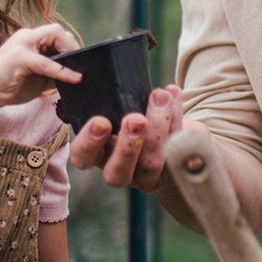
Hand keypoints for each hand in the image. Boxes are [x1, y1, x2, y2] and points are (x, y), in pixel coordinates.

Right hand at [0, 24, 82, 112]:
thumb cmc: (7, 86)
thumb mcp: (36, 78)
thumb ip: (54, 72)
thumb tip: (77, 75)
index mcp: (28, 39)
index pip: (56, 34)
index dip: (70, 47)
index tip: (80, 63)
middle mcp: (25, 36)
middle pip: (58, 31)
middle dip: (73, 47)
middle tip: (83, 65)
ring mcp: (21, 44)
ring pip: (55, 36)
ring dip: (70, 53)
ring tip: (80, 69)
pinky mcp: (19, 57)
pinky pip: (47, 62)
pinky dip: (63, 70)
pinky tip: (75, 78)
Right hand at [68, 85, 183, 191]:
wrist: (167, 128)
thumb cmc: (132, 116)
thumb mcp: (115, 110)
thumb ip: (111, 104)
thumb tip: (114, 84)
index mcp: (98, 156)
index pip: (83, 157)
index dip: (89, 142)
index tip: (101, 121)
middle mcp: (120, 172)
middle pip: (117, 173)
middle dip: (127, 145)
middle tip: (137, 119)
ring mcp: (147, 177)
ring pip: (151, 162)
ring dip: (158, 126)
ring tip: (161, 97)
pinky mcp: (173, 173)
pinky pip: (177, 152)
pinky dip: (178, 121)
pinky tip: (175, 95)